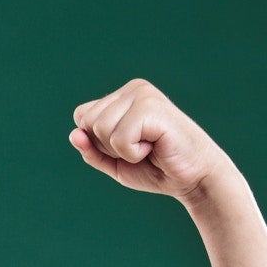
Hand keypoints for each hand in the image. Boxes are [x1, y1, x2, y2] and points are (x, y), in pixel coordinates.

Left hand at [69, 79, 233, 203]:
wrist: (193, 178)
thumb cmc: (156, 168)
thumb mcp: (114, 163)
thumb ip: (91, 150)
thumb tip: (74, 134)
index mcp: (122, 96)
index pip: (82, 117)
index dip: (97, 142)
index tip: (128, 147)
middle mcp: (133, 88)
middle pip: (88, 122)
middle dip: (108, 147)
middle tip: (141, 149)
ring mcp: (143, 94)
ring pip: (100, 129)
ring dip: (122, 150)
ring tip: (149, 146)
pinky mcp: (151, 107)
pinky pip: (119, 139)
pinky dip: (133, 153)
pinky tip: (155, 147)